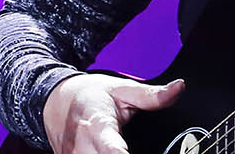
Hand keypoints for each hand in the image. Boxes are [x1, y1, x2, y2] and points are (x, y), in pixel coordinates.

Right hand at [41, 73, 183, 153]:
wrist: (55, 100)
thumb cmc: (90, 94)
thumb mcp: (122, 89)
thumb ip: (151, 95)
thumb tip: (179, 88)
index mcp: (97, 126)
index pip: (112, 150)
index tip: (130, 153)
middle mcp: (81, 147)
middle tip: (143, 149)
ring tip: (129, 149)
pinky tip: (115, 153)